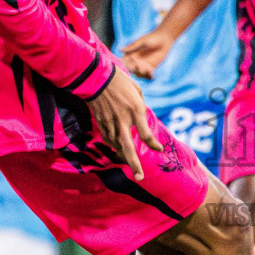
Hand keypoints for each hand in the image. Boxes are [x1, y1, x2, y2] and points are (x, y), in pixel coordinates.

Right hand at [87, 66, 162, 180]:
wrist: (95, 77)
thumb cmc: (119, 80)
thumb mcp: (136, 91)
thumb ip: (140, 105)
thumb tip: (141, 116)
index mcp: (136, 110)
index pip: (146, 134)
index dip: (153, 144)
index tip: (159, 149)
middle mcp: (123, 119)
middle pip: (128, 147)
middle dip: (134, 164)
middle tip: (140, 177)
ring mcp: (110, 122)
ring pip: (116, 146)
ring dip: (123, 156)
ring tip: (131, 164)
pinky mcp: (100, 122)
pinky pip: (107, 138)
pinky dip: (113, 145)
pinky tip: (118, 148)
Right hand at [120, 27, 174, 78]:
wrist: (164, 39)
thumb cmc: (152, 38)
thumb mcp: (141, 42)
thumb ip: (132, 47)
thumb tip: (120, 50)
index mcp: (130, 54)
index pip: (124, 62)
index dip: (124, 65)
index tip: (128, 64)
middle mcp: (135, 61)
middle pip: (131, 70)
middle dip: (134, 70)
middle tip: (139, 65)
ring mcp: (143, 65)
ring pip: (139, 74)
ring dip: (141, 74)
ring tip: (147, 70)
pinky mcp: (151, 67)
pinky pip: (148, 75)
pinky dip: (148, 76)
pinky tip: (152, 74)